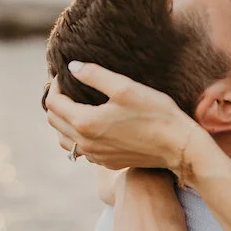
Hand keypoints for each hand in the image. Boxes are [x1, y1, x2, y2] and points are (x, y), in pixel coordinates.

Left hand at [44, 63, 196, 170]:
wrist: (177, 146)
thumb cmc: (155, 113)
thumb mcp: (125, 87)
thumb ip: (94, 75)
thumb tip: (72, 67)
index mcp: (86, 122)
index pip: (53, 103)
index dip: (55, 85)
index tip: (64, 74)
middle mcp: (86, 144)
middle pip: (54, 122)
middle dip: (56, 102)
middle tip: (67, 87)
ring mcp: (96, 156)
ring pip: (64, 140)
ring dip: (63, 122)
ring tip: (74, 106)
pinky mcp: (107, 163)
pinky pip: (81, 150)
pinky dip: (77, 136)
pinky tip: (91, 125)